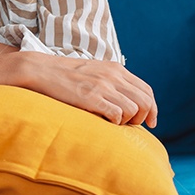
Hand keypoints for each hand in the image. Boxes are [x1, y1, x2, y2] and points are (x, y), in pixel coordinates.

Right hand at [16, 53, 157, 126]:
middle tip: (133, 125)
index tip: (150, 121)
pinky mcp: (91, 98)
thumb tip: (129, 100)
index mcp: (116, 69)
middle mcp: (113, 76)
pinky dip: (116, 122)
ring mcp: (102, 86)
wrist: (41, 70)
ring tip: (115, 122)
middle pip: (145, 101)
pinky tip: (105, 120)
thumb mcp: (94, 71)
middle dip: (144, 117)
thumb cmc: (66, 75)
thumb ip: (112, 81)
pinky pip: (117, 115)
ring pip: (134, 110)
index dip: (152, 108)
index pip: (146, 90)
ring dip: (128, 121)